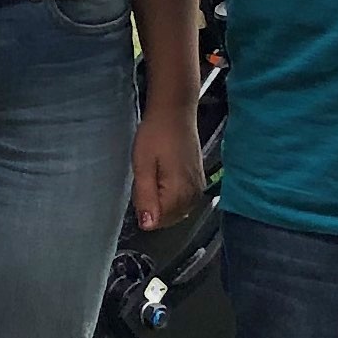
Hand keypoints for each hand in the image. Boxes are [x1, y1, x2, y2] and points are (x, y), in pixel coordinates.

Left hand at [132, 97, 205, 232]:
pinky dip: (170, 196)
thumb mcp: (142, 165)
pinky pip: (183, 201)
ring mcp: (198, 189)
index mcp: (179, 192)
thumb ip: (145, 196)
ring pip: (175, 211)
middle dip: (152, 206)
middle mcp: (193, 195)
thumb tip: (147, 225)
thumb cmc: (156, 134)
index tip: (138, 186)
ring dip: (161, 202)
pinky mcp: (199, 182)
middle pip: (167, 218)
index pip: (157, 221)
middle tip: (144, 179)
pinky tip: (162, 178)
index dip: (142, 207)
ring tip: (153, 176)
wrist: (174, 112)